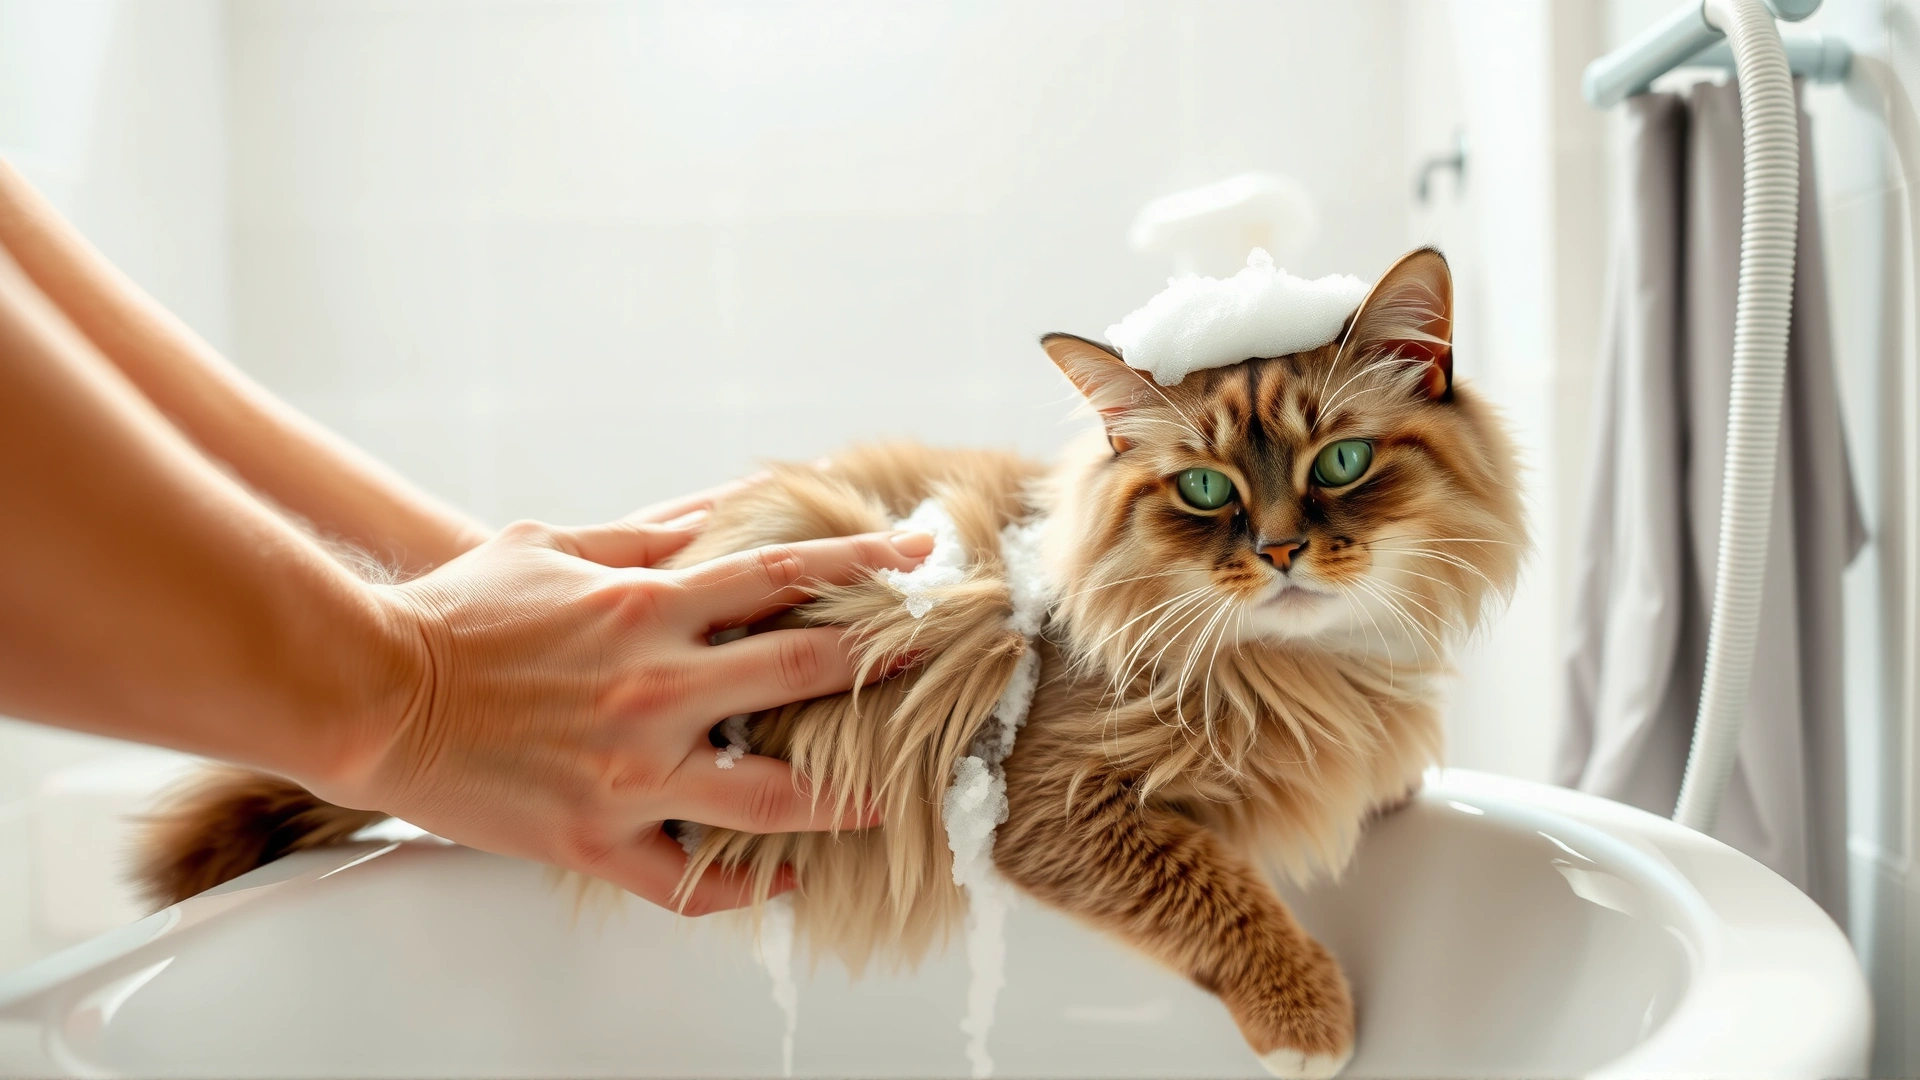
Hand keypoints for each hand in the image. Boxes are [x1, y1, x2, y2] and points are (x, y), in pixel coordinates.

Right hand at [313, 492, 932, 915]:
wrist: (367, 693)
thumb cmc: (460, 616)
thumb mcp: (556, 546)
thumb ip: (652, 533)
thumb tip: (728, 503)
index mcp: (646, 609)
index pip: (784, 574)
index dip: (864, 564)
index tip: (921, 560)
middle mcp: (655, 688)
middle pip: (806, 671)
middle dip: (887, 659)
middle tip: (946, 656)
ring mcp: (632, 770)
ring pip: (772, 794)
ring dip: (843, 794)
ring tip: (887, 795)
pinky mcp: (598, 837)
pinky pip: (690, 879)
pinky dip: (744, 884)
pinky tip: (783, 878)